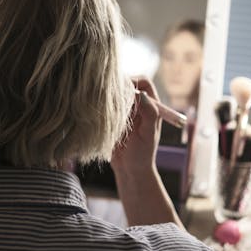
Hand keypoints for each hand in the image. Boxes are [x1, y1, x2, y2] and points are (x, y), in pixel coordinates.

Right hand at [110, 76, 182, 227]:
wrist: (129, 170)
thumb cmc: (142, 154)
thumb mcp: (148, 135)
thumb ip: (148, 113)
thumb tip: (140, 94)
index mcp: (151, 106)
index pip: (144, 82)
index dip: (134, 81)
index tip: (123, 89)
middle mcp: (138, 105)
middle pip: (127, 84)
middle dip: (118, 87)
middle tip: (109, 98)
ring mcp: (124, 111)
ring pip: (114, 93)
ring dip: (108, 97)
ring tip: (104, 110)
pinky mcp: (112, 118)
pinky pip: (105, 105)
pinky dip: (101, 107)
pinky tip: (99, 117)